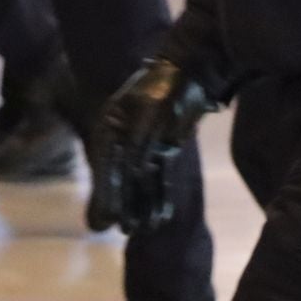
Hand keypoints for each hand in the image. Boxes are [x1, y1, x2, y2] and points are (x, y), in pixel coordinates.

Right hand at [86, 58, 217, 235]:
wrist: (195, 71)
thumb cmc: (166, 88)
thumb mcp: (147, 117)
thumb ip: (138, 148)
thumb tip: (130, 178)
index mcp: (111, 124)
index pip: (105, 165)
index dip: (106, 193)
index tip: (107, 218)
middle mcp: (124, 136)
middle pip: (122, 176)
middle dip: (125, 203)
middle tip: (126, 229)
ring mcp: (144, 142)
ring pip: (142, 179)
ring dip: (144, 203)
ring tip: (146, 227)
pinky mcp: (163, 147)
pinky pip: (159, 175)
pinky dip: (160, 194)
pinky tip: (161, 214)